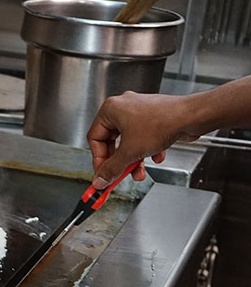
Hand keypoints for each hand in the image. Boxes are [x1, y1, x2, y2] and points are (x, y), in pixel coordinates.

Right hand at [86, 91, 200, 187]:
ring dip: (133, 158)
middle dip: (119, 161)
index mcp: (111, 110)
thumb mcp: (130, 152)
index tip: (102, 173)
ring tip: (139, 171)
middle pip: (112, 141)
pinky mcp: (154, 117)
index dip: (98, 159)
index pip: (95, 138)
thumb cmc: (163, 122)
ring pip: (129, 141)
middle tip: (118, 174)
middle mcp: (123, 107)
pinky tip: (155, 156)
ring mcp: (140, 111)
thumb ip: (112, 168)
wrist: (192, 117)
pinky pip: (143, 137)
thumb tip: (101, 179)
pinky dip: (147, 149)